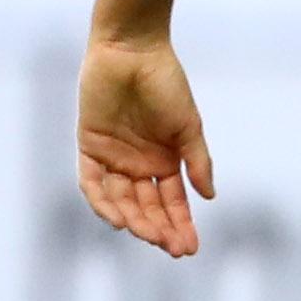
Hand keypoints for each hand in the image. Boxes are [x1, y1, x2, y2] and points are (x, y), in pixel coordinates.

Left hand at [78, 35, 214, 256]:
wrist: (132, 52)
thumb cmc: (166, 84)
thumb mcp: (188, 126)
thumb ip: (197, 161)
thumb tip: (210, 196)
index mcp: (165, 160)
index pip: (172, 201)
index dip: (180, 225)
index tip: (190, 248)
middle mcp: (138, 164)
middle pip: (147, 206)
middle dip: (159, 228)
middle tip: (171, 248)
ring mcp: (113, 158)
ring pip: (121, 201)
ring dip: (134, 220)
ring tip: (148, 236)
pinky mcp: (90, 148)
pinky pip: (93, 183)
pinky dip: (103, 202)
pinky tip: (118, 219)